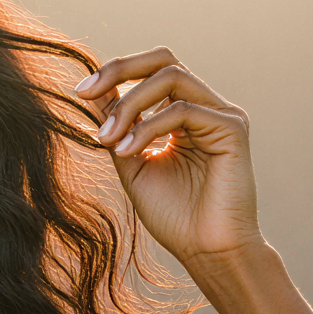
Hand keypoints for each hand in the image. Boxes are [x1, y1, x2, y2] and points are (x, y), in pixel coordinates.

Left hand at [73, 47, 262, 266]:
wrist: (208, 252)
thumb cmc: (174, 216)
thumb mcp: (132, 163)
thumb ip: (117, 127)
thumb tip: (92, 91)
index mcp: (184, 115)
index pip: (151, 73)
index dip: (114, 74)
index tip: (79, 92)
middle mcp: (206, 107)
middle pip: (164, 60)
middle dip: (120, 69)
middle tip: (86, 92)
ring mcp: (221, 115)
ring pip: (171, 78)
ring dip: (129, 105)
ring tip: (107, 138)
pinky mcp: (232, 128)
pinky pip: (182, 109)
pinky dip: (147, 127)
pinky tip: (127, 151)